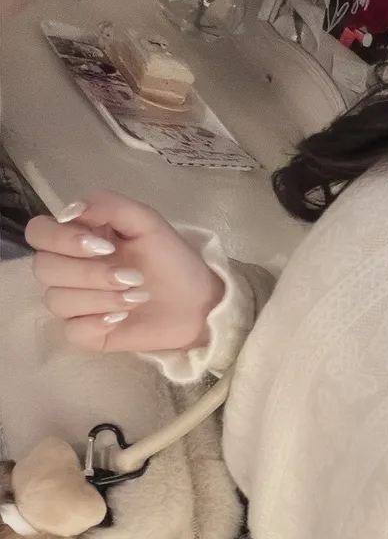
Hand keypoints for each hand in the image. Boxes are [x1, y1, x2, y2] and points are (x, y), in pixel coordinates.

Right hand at [26, 191, 224, 353]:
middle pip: (43, 269)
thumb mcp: (145, 221)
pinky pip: (71, 330)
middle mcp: (68, 269)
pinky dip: (97, 323)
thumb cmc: (171, 259)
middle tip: (132, 277)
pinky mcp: (87, 333)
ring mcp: (75, 303)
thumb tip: (67, 212)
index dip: (63, 240)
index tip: (106, 247)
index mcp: (77, 237)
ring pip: (56, 301)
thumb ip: (107, 205)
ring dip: (100, 298)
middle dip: (90, 274)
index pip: (39, 233)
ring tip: (137, 297)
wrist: (197, 301)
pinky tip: (122, 319)